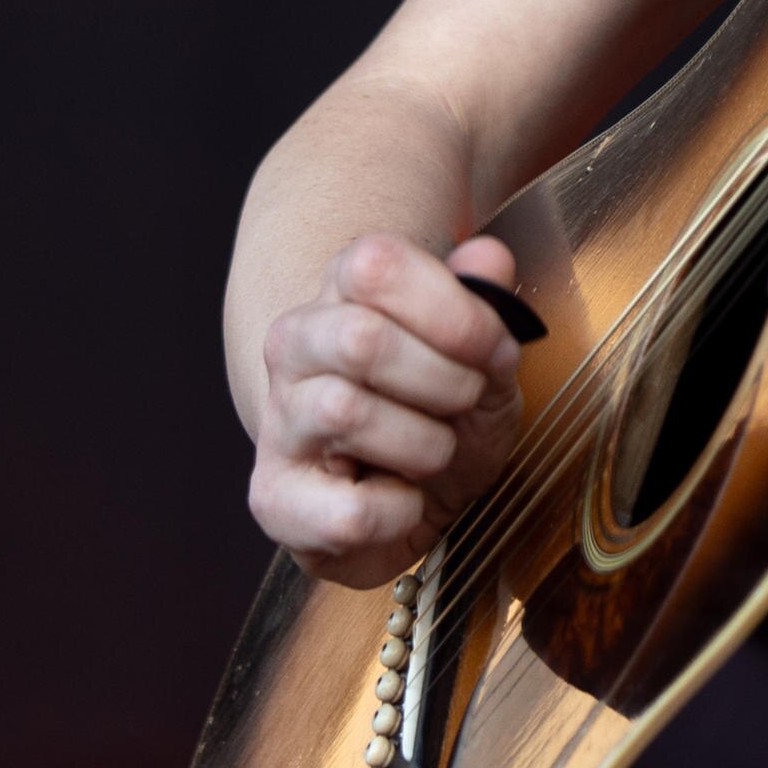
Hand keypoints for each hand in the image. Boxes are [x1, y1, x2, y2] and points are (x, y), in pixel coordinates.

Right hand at [246, 232, 527, 584]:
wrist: (405, 503)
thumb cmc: (438, 415)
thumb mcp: (484, 358)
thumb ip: (488, 304)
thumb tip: (489, 257)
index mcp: (342, 293)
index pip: (376, 265)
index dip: (453, 310)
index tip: (494, 350)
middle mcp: (294, 347)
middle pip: (361, 339)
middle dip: (444, 380)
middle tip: (465, 401)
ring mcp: (278, 423)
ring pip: (346, 414)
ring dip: (425, 446)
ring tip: (431, 453)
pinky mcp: (274, 499)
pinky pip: (350, 509)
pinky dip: (400, 510)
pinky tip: (399, 498)